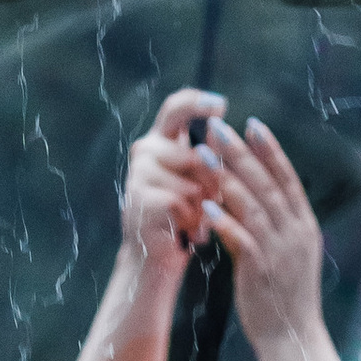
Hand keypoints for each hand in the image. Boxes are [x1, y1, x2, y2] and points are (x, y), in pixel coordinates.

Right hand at [120, 87, 225, 279]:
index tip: (221, 105)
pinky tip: (186, 232)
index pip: (175, 108)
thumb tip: (220, 131)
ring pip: (192, 183)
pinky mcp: (140, 198)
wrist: (156, 259)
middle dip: (211, 182)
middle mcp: (145, 151)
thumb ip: (206, 156)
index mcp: (160, 142)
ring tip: (192, 221)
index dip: (197, 102)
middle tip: (208, 203)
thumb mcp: (199, 182)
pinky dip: (192, 222)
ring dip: (202, 207)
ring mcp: (139, 174)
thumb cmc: (182, 218)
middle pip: (195, 153)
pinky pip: (183, 202)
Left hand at [205, 119, 324, 357]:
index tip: (252, 124)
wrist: (291, 340)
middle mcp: (296, 233)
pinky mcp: (261, 269)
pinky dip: (223, 218)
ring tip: (201, 154)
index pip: (287, 178)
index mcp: (304, 226)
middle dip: (241, 152)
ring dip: (225, 176)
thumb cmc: (283, 299)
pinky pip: (241, 237)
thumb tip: (253, 201)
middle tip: (218, 127)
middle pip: (266, 183)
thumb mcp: (286, 257)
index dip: (270, 150)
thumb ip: (274, 227)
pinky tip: (205, 202)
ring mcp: (280, 250)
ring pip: (251, 204)